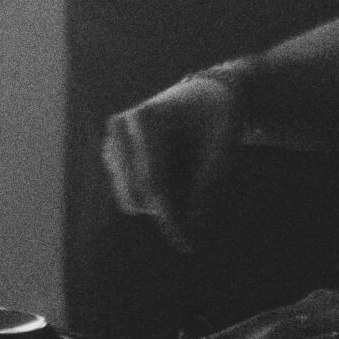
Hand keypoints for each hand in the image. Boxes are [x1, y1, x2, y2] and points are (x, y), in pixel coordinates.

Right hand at [100, 73, 243, 252]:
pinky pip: (133, 195)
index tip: (187, 244)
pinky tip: (175, 171)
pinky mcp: (112, 158)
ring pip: (133, 199)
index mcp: (145, 120)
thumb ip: (210, 181)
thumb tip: (192, 223)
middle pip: (137, 196)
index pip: (153, 183)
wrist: (205, 94)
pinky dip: (156, 195)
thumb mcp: (226, 143)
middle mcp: (119, 130)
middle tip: (201, 205)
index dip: (169, 218)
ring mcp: (112, 144)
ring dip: (163, 201)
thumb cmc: (218, 115)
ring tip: (190, 173)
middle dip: (168, 210)